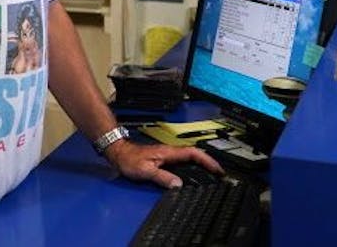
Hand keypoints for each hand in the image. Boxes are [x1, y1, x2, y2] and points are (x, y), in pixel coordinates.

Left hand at [105, 140, 222, 188]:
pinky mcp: (163, 158)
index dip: (207, 161)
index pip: (193, 153)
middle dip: (208, 162)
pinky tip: (192, 172)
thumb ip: (162, 177)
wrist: (118, 152)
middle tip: (218, 172)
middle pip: (194, 154)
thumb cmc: (129, 159)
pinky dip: (191, 165)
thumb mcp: (146, 171)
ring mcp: (166, 154)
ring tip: (211, 173)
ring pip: (189, 156)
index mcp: (168, 153)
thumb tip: (178, 184)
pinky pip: (182, 160)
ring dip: (201, 163)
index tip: (217, 169)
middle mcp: (169, 152)